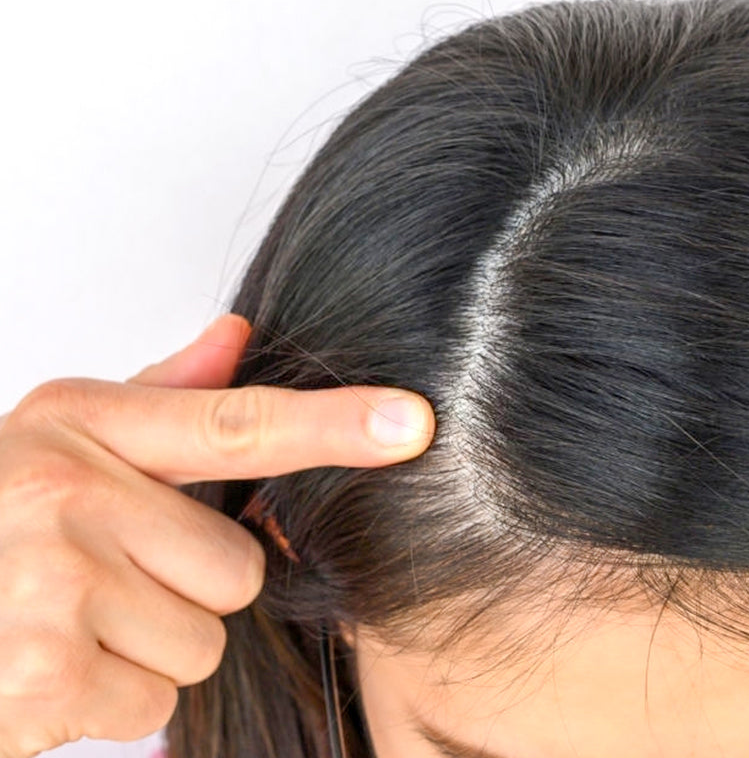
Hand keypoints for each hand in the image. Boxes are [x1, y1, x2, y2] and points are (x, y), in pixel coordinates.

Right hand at [0, 314, 434, 756]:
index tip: (412, 422)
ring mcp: (57, 584)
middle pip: (236, 568)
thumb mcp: (56, 443)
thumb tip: (238, 336)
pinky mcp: (48, 674)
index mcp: (82, 426)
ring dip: (150, 647)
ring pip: (203, 639)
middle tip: (100, 581)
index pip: (237, 424)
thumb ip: (159, 399)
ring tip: (69, 624)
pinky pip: (156, 700)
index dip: (335, 425)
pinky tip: (50, 668)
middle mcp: (72, 494)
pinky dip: (112, 698)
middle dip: (184, 590)